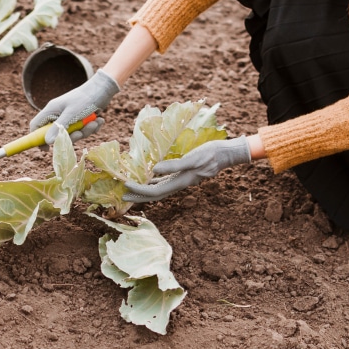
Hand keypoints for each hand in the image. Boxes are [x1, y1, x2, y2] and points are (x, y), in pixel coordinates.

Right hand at [30, 69, 119, 143]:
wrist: (103, 89)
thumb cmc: (85, 98)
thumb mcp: (71, 114)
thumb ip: (58, 128)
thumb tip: (47, 142)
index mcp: (51, 110)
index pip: (36, 125)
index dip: (37, 138)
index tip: (46, 149)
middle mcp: (58, 114)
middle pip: (57, 134)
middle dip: (71, 136)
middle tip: (80, 133)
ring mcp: (70, 117)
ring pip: (73, 133)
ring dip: (85, 131)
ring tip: (94, 122)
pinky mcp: (80, 119)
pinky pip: (83, 130)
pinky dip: (91, 127)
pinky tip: (99, 120)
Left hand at [123, 136, 251, 201]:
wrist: (227, 153)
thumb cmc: (211, 154)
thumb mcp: (193, 158)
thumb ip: (174, 165)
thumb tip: (154, 170)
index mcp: (181, 182)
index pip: (155, 191)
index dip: (139, 191)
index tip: (126, 186)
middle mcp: (179, 183)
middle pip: (155, 194)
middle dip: (139, 196)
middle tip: (122, 195)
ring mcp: (181, 179)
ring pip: (159, 188)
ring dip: (144, 189)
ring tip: (130, 187)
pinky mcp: (183, 173)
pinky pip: (165, 180)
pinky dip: (154, 180)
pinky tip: (147, 177)